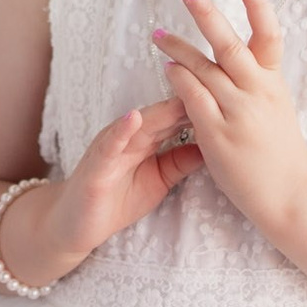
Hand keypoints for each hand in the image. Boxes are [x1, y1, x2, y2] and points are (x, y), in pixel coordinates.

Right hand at [40, 96, 203, 262]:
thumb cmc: (117, 200)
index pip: (179, 115)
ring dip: (160, 108)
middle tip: (215, 80)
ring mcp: (112, 146)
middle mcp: (131, 135)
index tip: (229, 90)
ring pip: (140, 122)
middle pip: (165, 113)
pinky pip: (110, 144)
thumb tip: (215, 145)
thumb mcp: (160, 180)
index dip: (203, 102)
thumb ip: (181, 161)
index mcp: (148, 138)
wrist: (77, 225)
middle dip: (188, 97)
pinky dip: (121, 130)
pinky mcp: (96, 163)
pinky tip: (134, 118)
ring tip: (183, 89)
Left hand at [154, 0, 306, 230]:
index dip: (259, 6)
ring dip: (179, 48)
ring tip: (158, 33)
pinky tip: (167, 68)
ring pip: (205, 69)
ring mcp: (238, 112)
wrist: (291, 194)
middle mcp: (258, 92)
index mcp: (274, 82)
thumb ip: (259, 81)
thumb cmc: (282, 152)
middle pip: (231, 45)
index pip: (270, 36)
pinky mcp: (219, 135)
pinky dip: (180, 81)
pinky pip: (194, 100)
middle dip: (208, 14)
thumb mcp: (278, 107)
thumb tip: (241, 58)